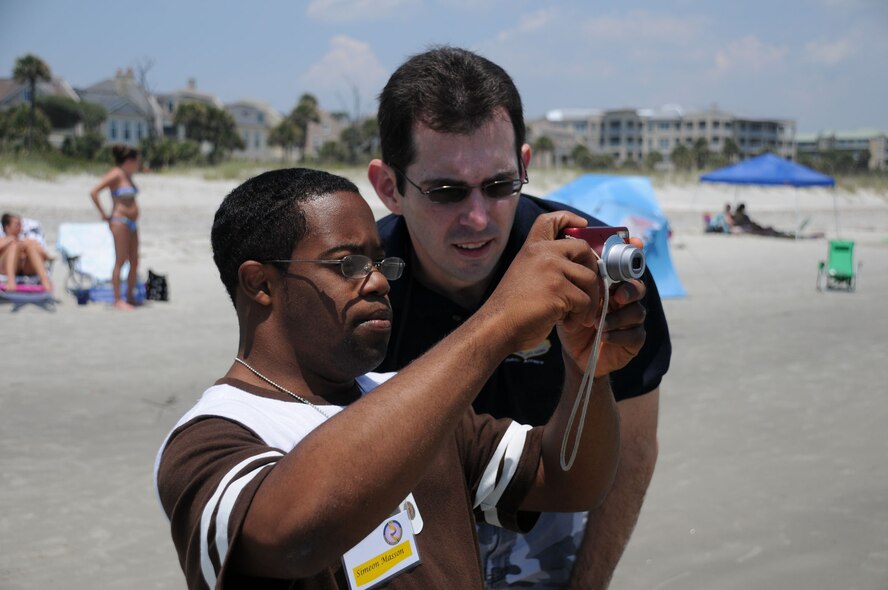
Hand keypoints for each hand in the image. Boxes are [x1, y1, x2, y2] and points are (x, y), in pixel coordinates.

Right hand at [485, 212, 600, 353]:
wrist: (498, 325)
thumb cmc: (513, 308)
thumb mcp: (525, 274)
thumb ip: (546, 265)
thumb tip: (580, 269)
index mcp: (532, 248)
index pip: (551, 220)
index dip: (569, 218)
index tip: (582, 224)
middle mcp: (542, 253)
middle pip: (583, 250)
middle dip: (592, 271)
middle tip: (588, 292)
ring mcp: (551, 269)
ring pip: (589, 279)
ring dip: (589, 302)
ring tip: (576, 317)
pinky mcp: (558, 289)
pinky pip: (585, 301)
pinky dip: (580, 316)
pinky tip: (567, 324)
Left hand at [559, 237, 646, 376]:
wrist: (572, 353)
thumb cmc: (571, 319)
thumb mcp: (568, 295)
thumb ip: (572, 275)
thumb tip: (568, 245)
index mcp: (612, 285)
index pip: (626, 268)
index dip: (632, 255)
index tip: (634, 244)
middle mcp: (626, 300)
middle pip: (638, 287)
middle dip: (629, 289)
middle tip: (617, 295)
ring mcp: (632, 320)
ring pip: (638, 311)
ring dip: (618, 317)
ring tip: (598, 323)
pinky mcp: (634, 341)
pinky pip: (635, 334)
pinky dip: (619, 334)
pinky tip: (604, 335)